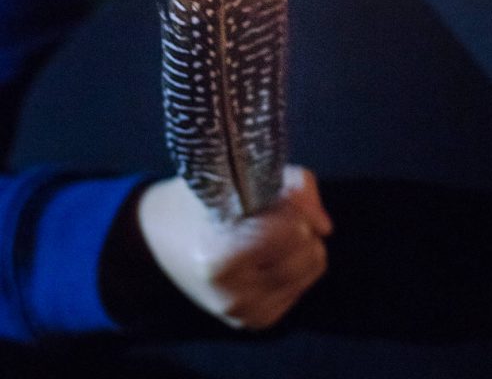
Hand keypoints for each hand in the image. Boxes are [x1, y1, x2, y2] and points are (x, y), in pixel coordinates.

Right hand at [137, 165, 331, 328]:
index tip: (270, 191)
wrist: (159, 236)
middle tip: (268, 207)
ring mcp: (246, 314)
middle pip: (309, 248)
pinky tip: (266, 251)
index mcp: (219, 260)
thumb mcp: (238, 175)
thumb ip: (294, 188)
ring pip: (314, 265)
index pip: (293, 230)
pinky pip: (303, 283)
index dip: (290, 203)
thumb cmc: (198, 198)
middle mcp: (233, 296)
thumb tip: (327, 227)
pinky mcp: (257, 321)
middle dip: (297, 220)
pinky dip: (293, 260)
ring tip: (267, 227)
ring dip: (300, 240)